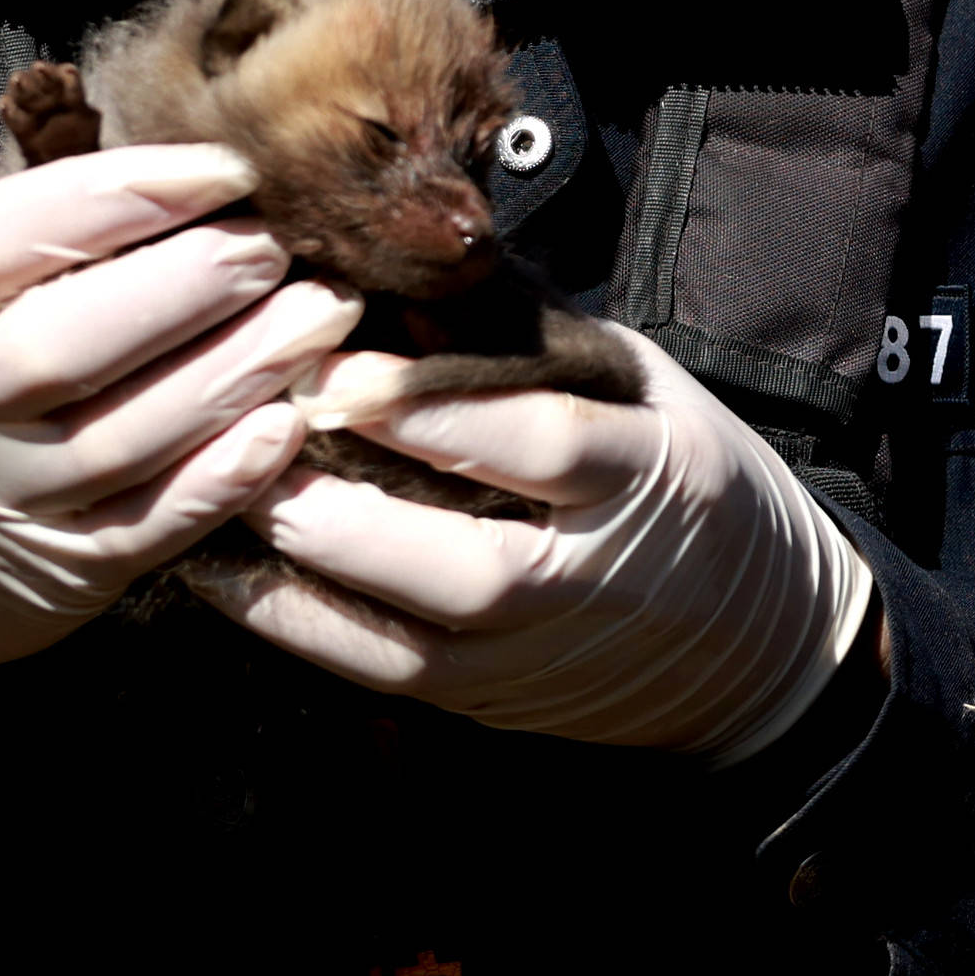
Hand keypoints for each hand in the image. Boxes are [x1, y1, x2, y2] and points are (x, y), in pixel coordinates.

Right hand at [0, 144, 349, 691]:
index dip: (124, 193)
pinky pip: (149, 524)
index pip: (4, 236)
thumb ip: (32, 245)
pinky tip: (287, 425)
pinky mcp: (57, 570)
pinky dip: (223, 478)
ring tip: (319, 317)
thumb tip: (187, 174)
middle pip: (66, 341)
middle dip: (191, 285)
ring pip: (124, 436)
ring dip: (235, 373)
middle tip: (279, 247)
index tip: (226, 167)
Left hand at [188, 325, 875, 764]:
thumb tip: (402, 274)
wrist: (752, 640)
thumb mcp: (641, 384)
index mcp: (649, 474)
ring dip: (303, 573)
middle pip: (466, 566)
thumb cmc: (680, 474)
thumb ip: (532, 341)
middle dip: (347, 508)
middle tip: (253, 436)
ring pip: (410, 639)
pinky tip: (221, 574)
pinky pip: (379, 674)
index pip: (540, 444)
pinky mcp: (489, 701)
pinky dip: (293, 628)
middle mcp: (593, 578)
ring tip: (221, 496)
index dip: (434, 411)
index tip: (337, 367)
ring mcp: (537, 654)